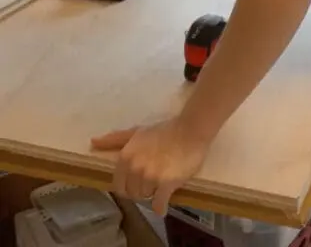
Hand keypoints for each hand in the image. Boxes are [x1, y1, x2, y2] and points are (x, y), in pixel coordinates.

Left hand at [91, 118, 208, 215]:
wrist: (191, 130)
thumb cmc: (164, 131)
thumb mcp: (136, 133)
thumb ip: (114, 139)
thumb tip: (93, 142)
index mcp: (125, 156)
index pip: (119, 186)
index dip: (128, 185)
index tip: (139, 180)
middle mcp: (134, 167)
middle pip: (132, 193)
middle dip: (141, 189)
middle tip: (153, 179)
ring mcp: (150, 176)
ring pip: (146, 197)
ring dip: (153, 194)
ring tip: (162, 182)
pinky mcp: (166, 184)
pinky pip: (159, 205)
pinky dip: (161, 207)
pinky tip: (164, 204)